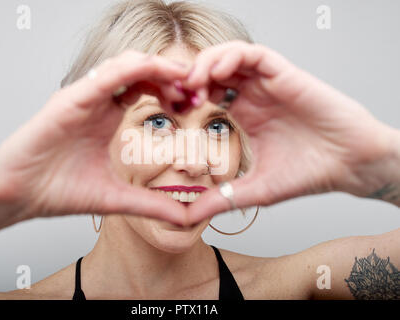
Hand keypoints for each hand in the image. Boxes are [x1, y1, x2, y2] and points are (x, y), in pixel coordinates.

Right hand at [0, 50, 191, 224]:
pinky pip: (106, 76)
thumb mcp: (117, 199)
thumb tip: (185, 218)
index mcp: (107, 117)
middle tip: (196, 90)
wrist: (18, 196)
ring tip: (183, 80)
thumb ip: (151, 205)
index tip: (195, 103)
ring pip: (126, 64)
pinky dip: (134, 69)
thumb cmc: (58, 192)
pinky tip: (157, 73)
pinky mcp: (70, 100)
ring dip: (158, 67)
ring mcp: (84, 98)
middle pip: (140, 70)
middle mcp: (97, 102)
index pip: (145, 87)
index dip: (172, 90)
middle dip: (171, 75)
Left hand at [183, 40, 397, 220]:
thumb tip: (188, 217)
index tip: (171, 110)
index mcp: (245, 113)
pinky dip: (231, 57)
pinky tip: (216, 74)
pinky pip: (253, 54)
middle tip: (175, 94)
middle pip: (213, 70)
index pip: (208, 93)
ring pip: (229, 57)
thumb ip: (221, 200)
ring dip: (206, 63)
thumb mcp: (255, 190)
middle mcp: (254, 95)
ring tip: (192, 83)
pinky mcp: (285, 74)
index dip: (187, 97)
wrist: (348, 165)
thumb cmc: (308, 174)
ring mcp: (268, 83)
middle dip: (191, 77)